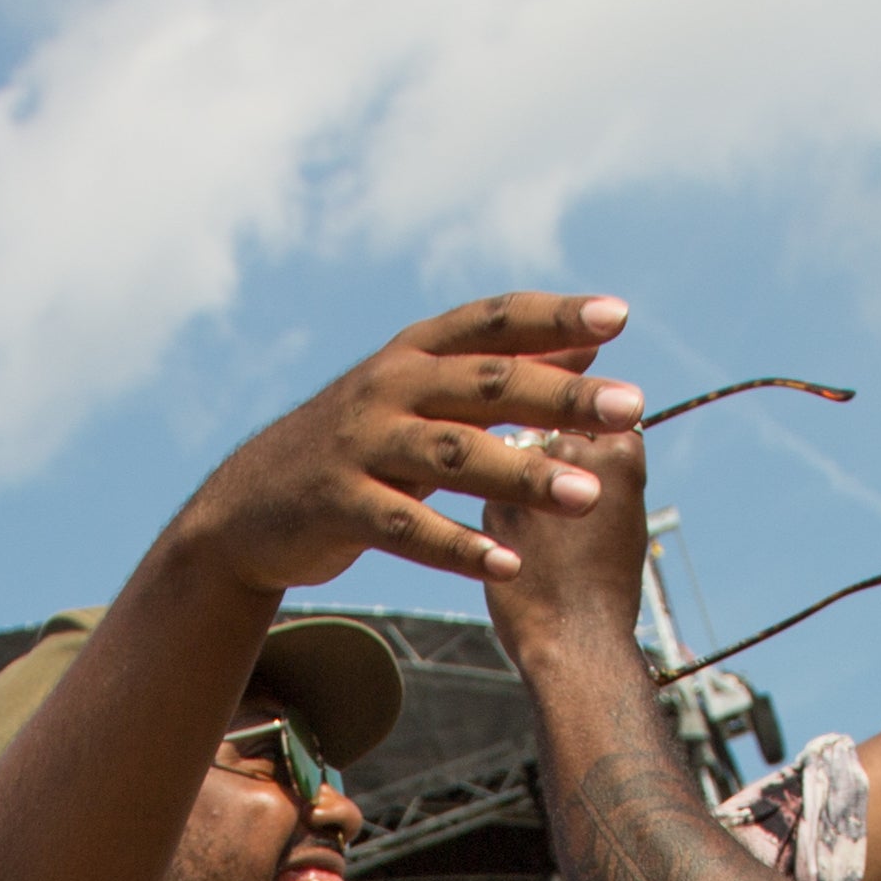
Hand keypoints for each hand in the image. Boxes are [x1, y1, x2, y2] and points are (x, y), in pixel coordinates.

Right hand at [174, 294, 639, 596]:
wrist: (251, 505)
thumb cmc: (360, 445)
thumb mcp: (425, 396)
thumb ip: (504, 368)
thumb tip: (591, 335)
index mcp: (415, 352)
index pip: (494, 322)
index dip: (555, 315)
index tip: (620, 316)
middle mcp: (390, 385)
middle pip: (488, 384)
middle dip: (562, 394)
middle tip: (629, 405)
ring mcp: (362, 444)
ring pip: (455, 455)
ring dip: (525, 476)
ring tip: (587, 496)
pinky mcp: (341, 504)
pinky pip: (409, 527)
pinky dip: (458, 547)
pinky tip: (508, 565)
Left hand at [481, 415, 650, 660]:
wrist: (575, 641)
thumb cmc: (609, 588)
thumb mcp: (627, 517)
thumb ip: (606, 472)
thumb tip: (579, 445)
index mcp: (621, 453)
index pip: (600, 412)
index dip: (594, 438)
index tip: (593, 470)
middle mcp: (575, 451)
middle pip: (556, 421)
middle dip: (554, 448)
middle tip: (561, 497)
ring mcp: (528, 473)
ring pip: (521, 448)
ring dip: (523, 470)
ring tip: (542, 526)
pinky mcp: (492, 498)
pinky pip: (493, 482)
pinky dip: (502, 501)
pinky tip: (520, 540)